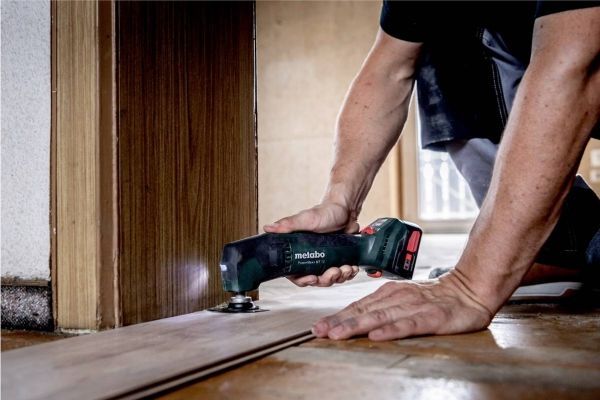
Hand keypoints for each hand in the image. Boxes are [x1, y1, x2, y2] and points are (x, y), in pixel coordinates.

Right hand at [264, 202, 359, 286]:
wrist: (346, 209)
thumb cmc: (324, 212)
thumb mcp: (305, 219)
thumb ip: (287, 225)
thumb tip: (267, 228)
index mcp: (299, 253)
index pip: (297, 275)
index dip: (304, 281)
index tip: (312, 278)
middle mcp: (311, 259)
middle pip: (316, 280)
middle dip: (327, 279)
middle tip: (335, 271)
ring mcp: (326, 261)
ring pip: (331, 279)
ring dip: (340, 277)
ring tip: (347, 267)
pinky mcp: (340, 260)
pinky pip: (343, 274)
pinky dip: (348, 273)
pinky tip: (352, 267)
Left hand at [311, 272, 492, 340]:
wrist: (469, 290)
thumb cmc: (434, 298)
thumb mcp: (403, 298)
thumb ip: (382, 307)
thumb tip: (356, 316)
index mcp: (389, 294)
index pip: (358, 306)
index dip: (338, 316)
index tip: (319, 326)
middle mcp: (397, 298)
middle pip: (364, 311)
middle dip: (340, 322)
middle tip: (319, 331)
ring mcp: (413, 307)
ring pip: (380, 317)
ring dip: (357, 325)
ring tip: (338, 334)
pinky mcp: (431, 318)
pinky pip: (408, 325)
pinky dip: (391, 330)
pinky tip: (376, 336)